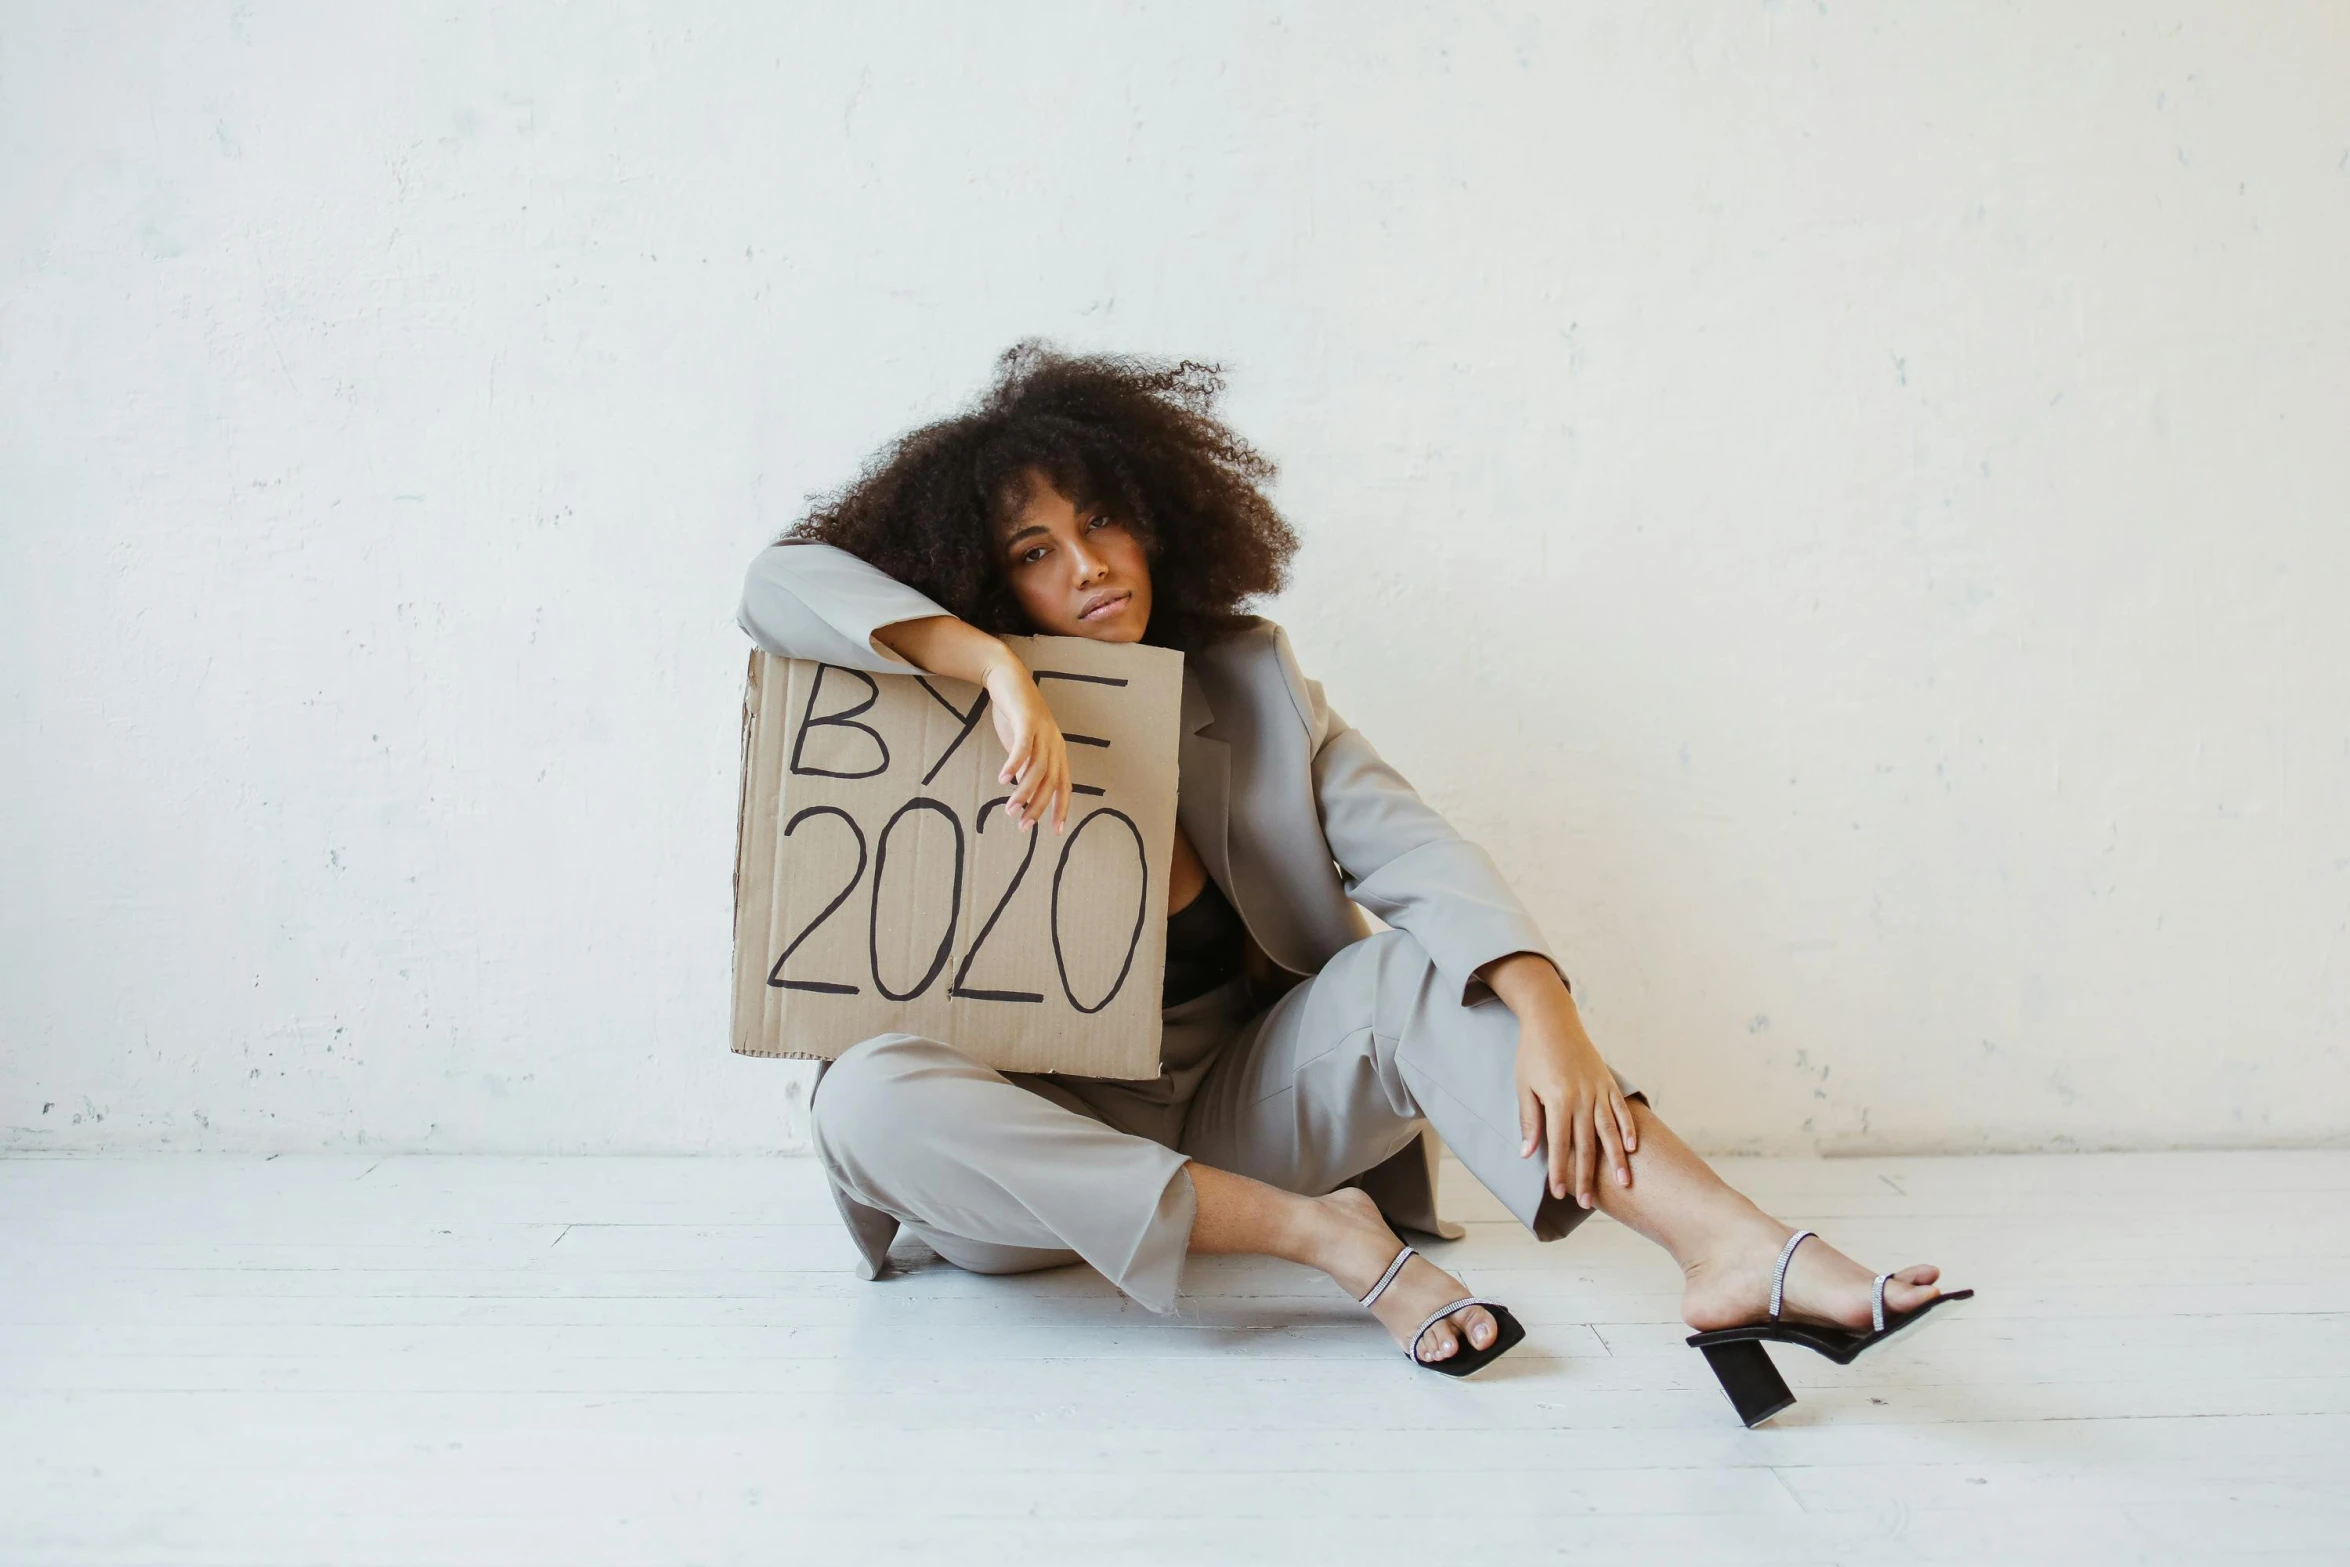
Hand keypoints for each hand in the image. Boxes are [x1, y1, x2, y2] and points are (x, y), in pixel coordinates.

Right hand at [983, 659, 1072, 834]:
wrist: (1008, 679)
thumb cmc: (1015, 715)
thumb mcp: (1023, 745)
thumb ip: (1026, 767)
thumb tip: (1022, 792)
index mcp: (1056, 751)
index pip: (1064, 786)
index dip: (1060, 808)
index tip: (1054, 831)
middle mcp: (1054, 743)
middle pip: (1051, 782)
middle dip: (1038, 807)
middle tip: (1023, 826)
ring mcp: (1043, 731)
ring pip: (1037, 769)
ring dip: (1023, 792)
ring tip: (1009, 809)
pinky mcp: (1027, 720)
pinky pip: (1023, 747)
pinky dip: (1014, 764)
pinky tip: (1003, 779)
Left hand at [1480, 952, 1636, 1208]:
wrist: (1552, 1019)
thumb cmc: (1532, 1054)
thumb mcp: (1523, 1087)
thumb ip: (1529, 1121)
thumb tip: (1527, 1153)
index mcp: (1558, 1099)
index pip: (1558, 1144)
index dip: (1558, 1170)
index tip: (1559, 1193)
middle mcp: (1582, 1097)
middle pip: (1586, 1144)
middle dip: (1587, 1175)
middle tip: (1589, 1202)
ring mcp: (1598, 1090)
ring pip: (1609, 1131)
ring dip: (1617, 1159)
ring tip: (1625, 1183)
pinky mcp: (1608, 1083)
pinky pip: (1621, 1110)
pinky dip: (1628, 1128)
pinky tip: (1634, 1147)